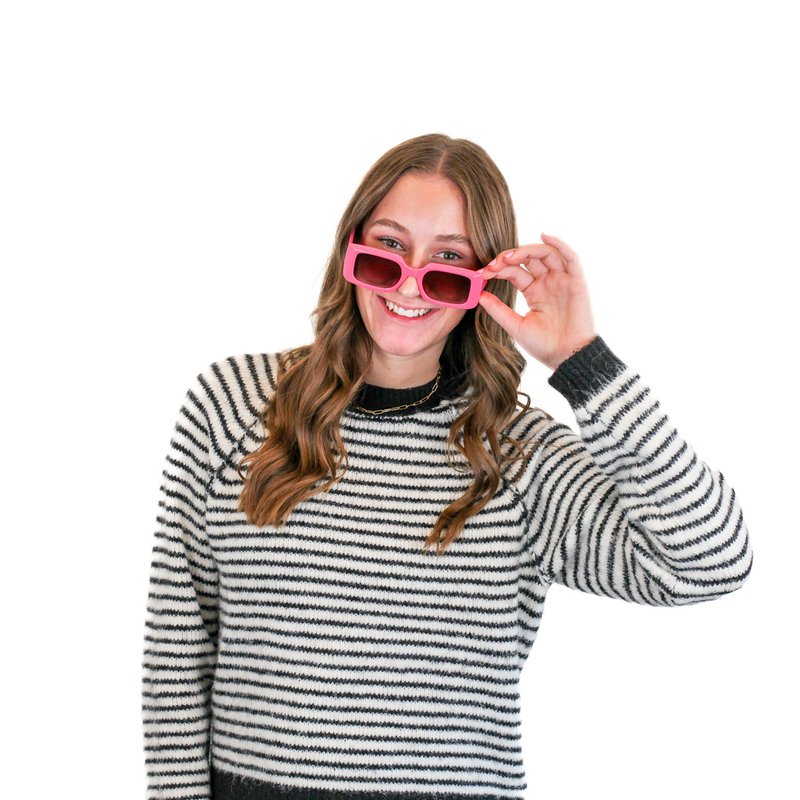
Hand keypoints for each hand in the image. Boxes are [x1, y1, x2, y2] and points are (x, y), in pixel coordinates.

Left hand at [477, 233, 597, 370]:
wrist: (568, 358)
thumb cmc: (545, 346)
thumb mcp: (516, 327)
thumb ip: (499, 310)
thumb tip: (479, 295)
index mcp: (534, 292)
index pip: (514, 272)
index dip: (498, 269)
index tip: (481, 273)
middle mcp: (548, 282)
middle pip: (528, 259)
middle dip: (508, 258)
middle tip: (493, 265)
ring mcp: (562, 280)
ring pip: (545, 254)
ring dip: (527, 250)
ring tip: (509, 257)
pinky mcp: (576, 281)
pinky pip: (570, 257)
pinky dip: (559, 244)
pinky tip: (544, 235)